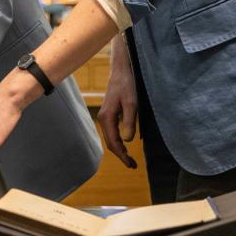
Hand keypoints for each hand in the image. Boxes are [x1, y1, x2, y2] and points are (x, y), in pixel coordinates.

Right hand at [97, 36, 138, 168]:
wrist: (121, 70)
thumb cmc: (127, 85)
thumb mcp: (132, 104)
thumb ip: (130, 122)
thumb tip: (127, 141)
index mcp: (107, 118)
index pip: (114, 143)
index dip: (122, 155)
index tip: (131, 164)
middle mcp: (103, 119)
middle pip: (110, 143)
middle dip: (121, 155)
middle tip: (132, 165)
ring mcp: (105, 116)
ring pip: (110, 138)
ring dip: (119, 149)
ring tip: (129, 158)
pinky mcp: (109, 113)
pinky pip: (112, 132)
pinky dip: (118, 141)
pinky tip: (125, 143)